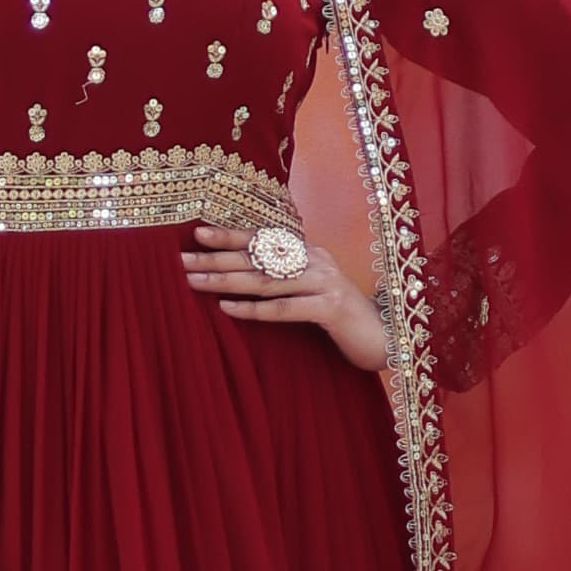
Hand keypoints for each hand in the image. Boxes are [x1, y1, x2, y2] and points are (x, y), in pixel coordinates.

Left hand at [180, 216, 388, 373]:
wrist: (390, 337)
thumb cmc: (344, 318)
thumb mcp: (314, 291)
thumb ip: (287, 279)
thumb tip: (245, 274)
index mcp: (310, 252)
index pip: (264, 239)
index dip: (231, 235)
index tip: (197, 233)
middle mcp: (316, 260)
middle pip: (258, 256)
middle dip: (217, 258)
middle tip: (181, 260)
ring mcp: (325, 282)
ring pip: (266, 279)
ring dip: (226, 280)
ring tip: (193, 281)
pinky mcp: (331, 308)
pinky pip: (284, 307)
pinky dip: (253, 308)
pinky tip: (227, 308)